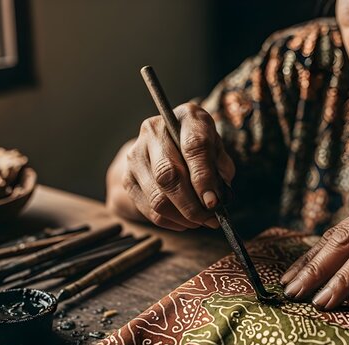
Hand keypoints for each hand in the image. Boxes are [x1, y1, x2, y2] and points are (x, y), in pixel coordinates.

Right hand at [123, 103, 234, 230]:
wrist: (164, 143)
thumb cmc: (199, 147)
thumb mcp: (218, 150)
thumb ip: (221, 169)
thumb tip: (216, 198)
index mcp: (186, 117)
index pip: (194, 146)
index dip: (204, 178)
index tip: (214, 201)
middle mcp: (154, 131)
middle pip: (169, 175)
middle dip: (192, 205)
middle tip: (210, 219)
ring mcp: (135, 154)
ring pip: (157, 197)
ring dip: (182, 216)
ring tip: (200, 221)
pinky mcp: (127, 178)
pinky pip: (149, 209)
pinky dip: (171, 221)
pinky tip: (185, 221)